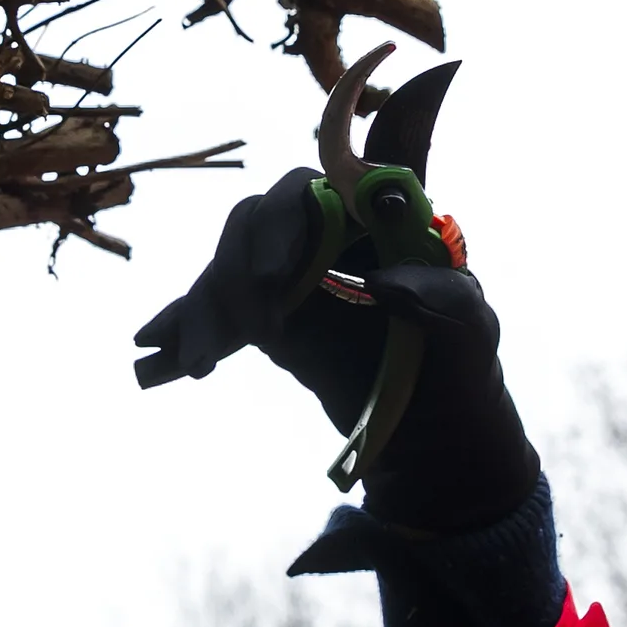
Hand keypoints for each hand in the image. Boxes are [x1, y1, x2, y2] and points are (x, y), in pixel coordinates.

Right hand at [133, 171, 536, 529]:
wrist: (434, 437)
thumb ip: (443, 295)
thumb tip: (383, 281)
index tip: (275, 274)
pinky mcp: (266, 321)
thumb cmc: (461, 370)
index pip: (319, 189)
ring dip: (207, 311)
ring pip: (230, 268)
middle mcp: (326, 238)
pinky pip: (216, 312)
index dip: (287, 218)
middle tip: (255, 319)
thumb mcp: (471, 332)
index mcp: (376, 223)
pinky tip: (154, 355)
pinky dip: (185, 329)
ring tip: (201, 364)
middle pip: (260, 219)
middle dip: (241, 265)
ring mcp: (292, 278)